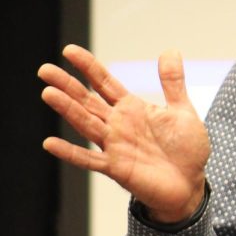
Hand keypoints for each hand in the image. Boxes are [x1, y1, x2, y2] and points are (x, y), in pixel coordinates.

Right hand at [39, 44, 209, 223]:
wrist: (191, 185)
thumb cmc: (185, 149)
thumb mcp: (182, 110)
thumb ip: (173, 82)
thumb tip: (170, 50)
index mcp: (132, 109)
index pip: (105, 83)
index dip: (88, 67)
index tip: (69, 51)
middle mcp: (118, 125)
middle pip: (87, 101)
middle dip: (67, 85)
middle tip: (44, 70)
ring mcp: (115, 146)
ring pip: (86, 124)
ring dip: (68, 110)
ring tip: (48, 93)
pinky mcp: (116, 168)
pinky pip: (89, 160)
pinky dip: (71, 152)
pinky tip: (50, 144)